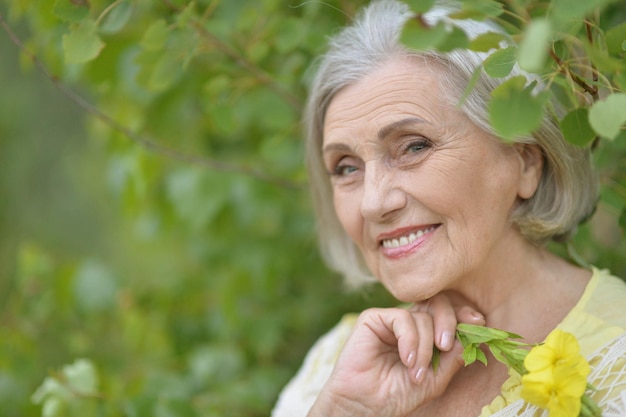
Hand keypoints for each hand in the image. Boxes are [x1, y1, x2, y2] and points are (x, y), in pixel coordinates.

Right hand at [307, 292, 484, 416]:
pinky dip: (409, 340)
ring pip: (421, 316)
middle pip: (437, 304)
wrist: (366, 406)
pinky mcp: (373, 319)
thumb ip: (453, 357)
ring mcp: (391, 320)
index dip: (463, 314)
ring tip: (416, 372)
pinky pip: (401, 318)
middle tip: (447, 345)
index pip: (448, 314)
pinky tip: (407, 359)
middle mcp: (410, 323)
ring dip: (425, 347)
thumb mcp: (435, 379)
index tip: (479, 322)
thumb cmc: (397, 395)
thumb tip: (475, 332)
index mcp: (425, 334)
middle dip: (449, 321)